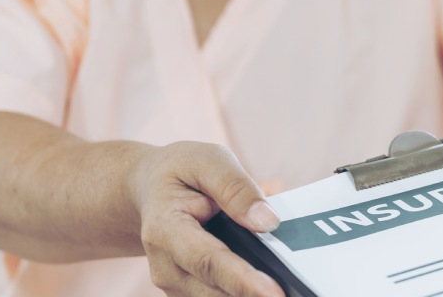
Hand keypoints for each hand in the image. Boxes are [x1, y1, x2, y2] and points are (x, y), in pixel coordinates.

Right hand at [129, 141, 284, 296]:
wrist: (149, 188)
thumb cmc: (180, 171)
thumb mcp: (207, 160)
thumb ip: (236, 187)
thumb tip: (267, 221)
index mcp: (165, 229)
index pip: (208, 261)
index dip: (242, 280)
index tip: (274, 293)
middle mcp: (165, 265)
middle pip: (214, 292)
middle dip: (253, 296)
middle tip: (293, 294)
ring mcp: (175, 283)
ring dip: (251, 295)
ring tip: (288, 289)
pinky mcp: (188, 290)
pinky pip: (221, 296)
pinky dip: (245, 292)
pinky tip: (267, 285)